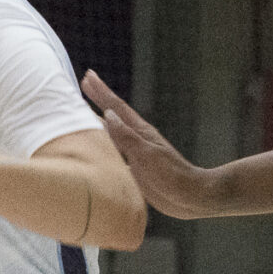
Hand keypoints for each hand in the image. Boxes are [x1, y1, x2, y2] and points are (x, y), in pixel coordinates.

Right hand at [80, 70, 214, 218]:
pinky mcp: (134, 170)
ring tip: (82, 113)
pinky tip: (94, 148)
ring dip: (96, 122)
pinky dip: (101, 146)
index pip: (116, 108)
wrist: (190, 197)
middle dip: (98, 99)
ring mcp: (135, 154)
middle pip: (112, 116)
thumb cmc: (172, 176)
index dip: (101, 92)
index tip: (88, 76)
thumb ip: (126, 136)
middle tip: (85, 82)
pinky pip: (112, 153)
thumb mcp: (147, 154)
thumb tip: (108, 115)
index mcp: (140, 132)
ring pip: (111, 134)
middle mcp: (136, 140)